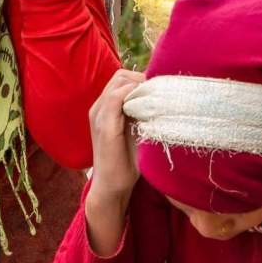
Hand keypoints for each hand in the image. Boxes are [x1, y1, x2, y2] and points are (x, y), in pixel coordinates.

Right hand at [85, 69, 144, 255]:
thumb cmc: (126, 161)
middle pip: (121, 75)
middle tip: (161, 93)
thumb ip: (141, 114)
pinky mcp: (104, 125)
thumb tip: (164, 98)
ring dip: (140, 86)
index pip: (122, 78)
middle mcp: (98, 107)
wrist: (112, 186)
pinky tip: (149, 106)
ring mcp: (99, 115)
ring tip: (157, 100)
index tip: (161, 90)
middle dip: (142, 79)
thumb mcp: (135, 131)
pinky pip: (115, 98)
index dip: (142, 79)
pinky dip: (133, 95)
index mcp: (104, 107)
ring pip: (119, 82)